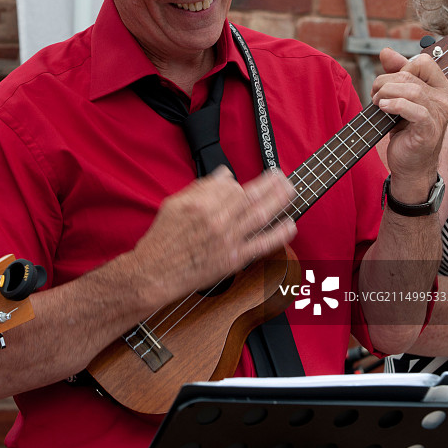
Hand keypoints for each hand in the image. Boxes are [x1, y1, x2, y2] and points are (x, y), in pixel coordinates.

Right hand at [130, 167, 296, 309]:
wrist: (156, 272)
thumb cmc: (163, 239)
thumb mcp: (175, 203)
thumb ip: (201, 187)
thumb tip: (225, 175)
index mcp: (201, 203)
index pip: (231, 185)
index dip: (240, 184)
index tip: (243, 185)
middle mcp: (217, 219)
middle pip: (250, 195)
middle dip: (269, 183)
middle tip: (282, 176)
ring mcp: (227, 239)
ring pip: (259, 214)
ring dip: (278, 200)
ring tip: (291, 190)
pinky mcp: (233, 259)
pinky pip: (261, 244)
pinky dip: (278, 235)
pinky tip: (290, 225)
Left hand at [371, 48, 447, 198]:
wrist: (410, 165)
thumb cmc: (406, 131)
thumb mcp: (399, 98)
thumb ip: (396, 74)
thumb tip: (386, 52)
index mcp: (439, 87)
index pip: (423, 62)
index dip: (401, 68)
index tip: (389, 83)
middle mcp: (443, 99)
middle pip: (410, 75)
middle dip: (385, 82)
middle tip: (376, 95)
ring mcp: (438, 114)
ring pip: (411, 89)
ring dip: (386, 93)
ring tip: (378, 103)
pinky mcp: (428, 129)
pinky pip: (414, 109)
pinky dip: (395, 105)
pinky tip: (383, 109)